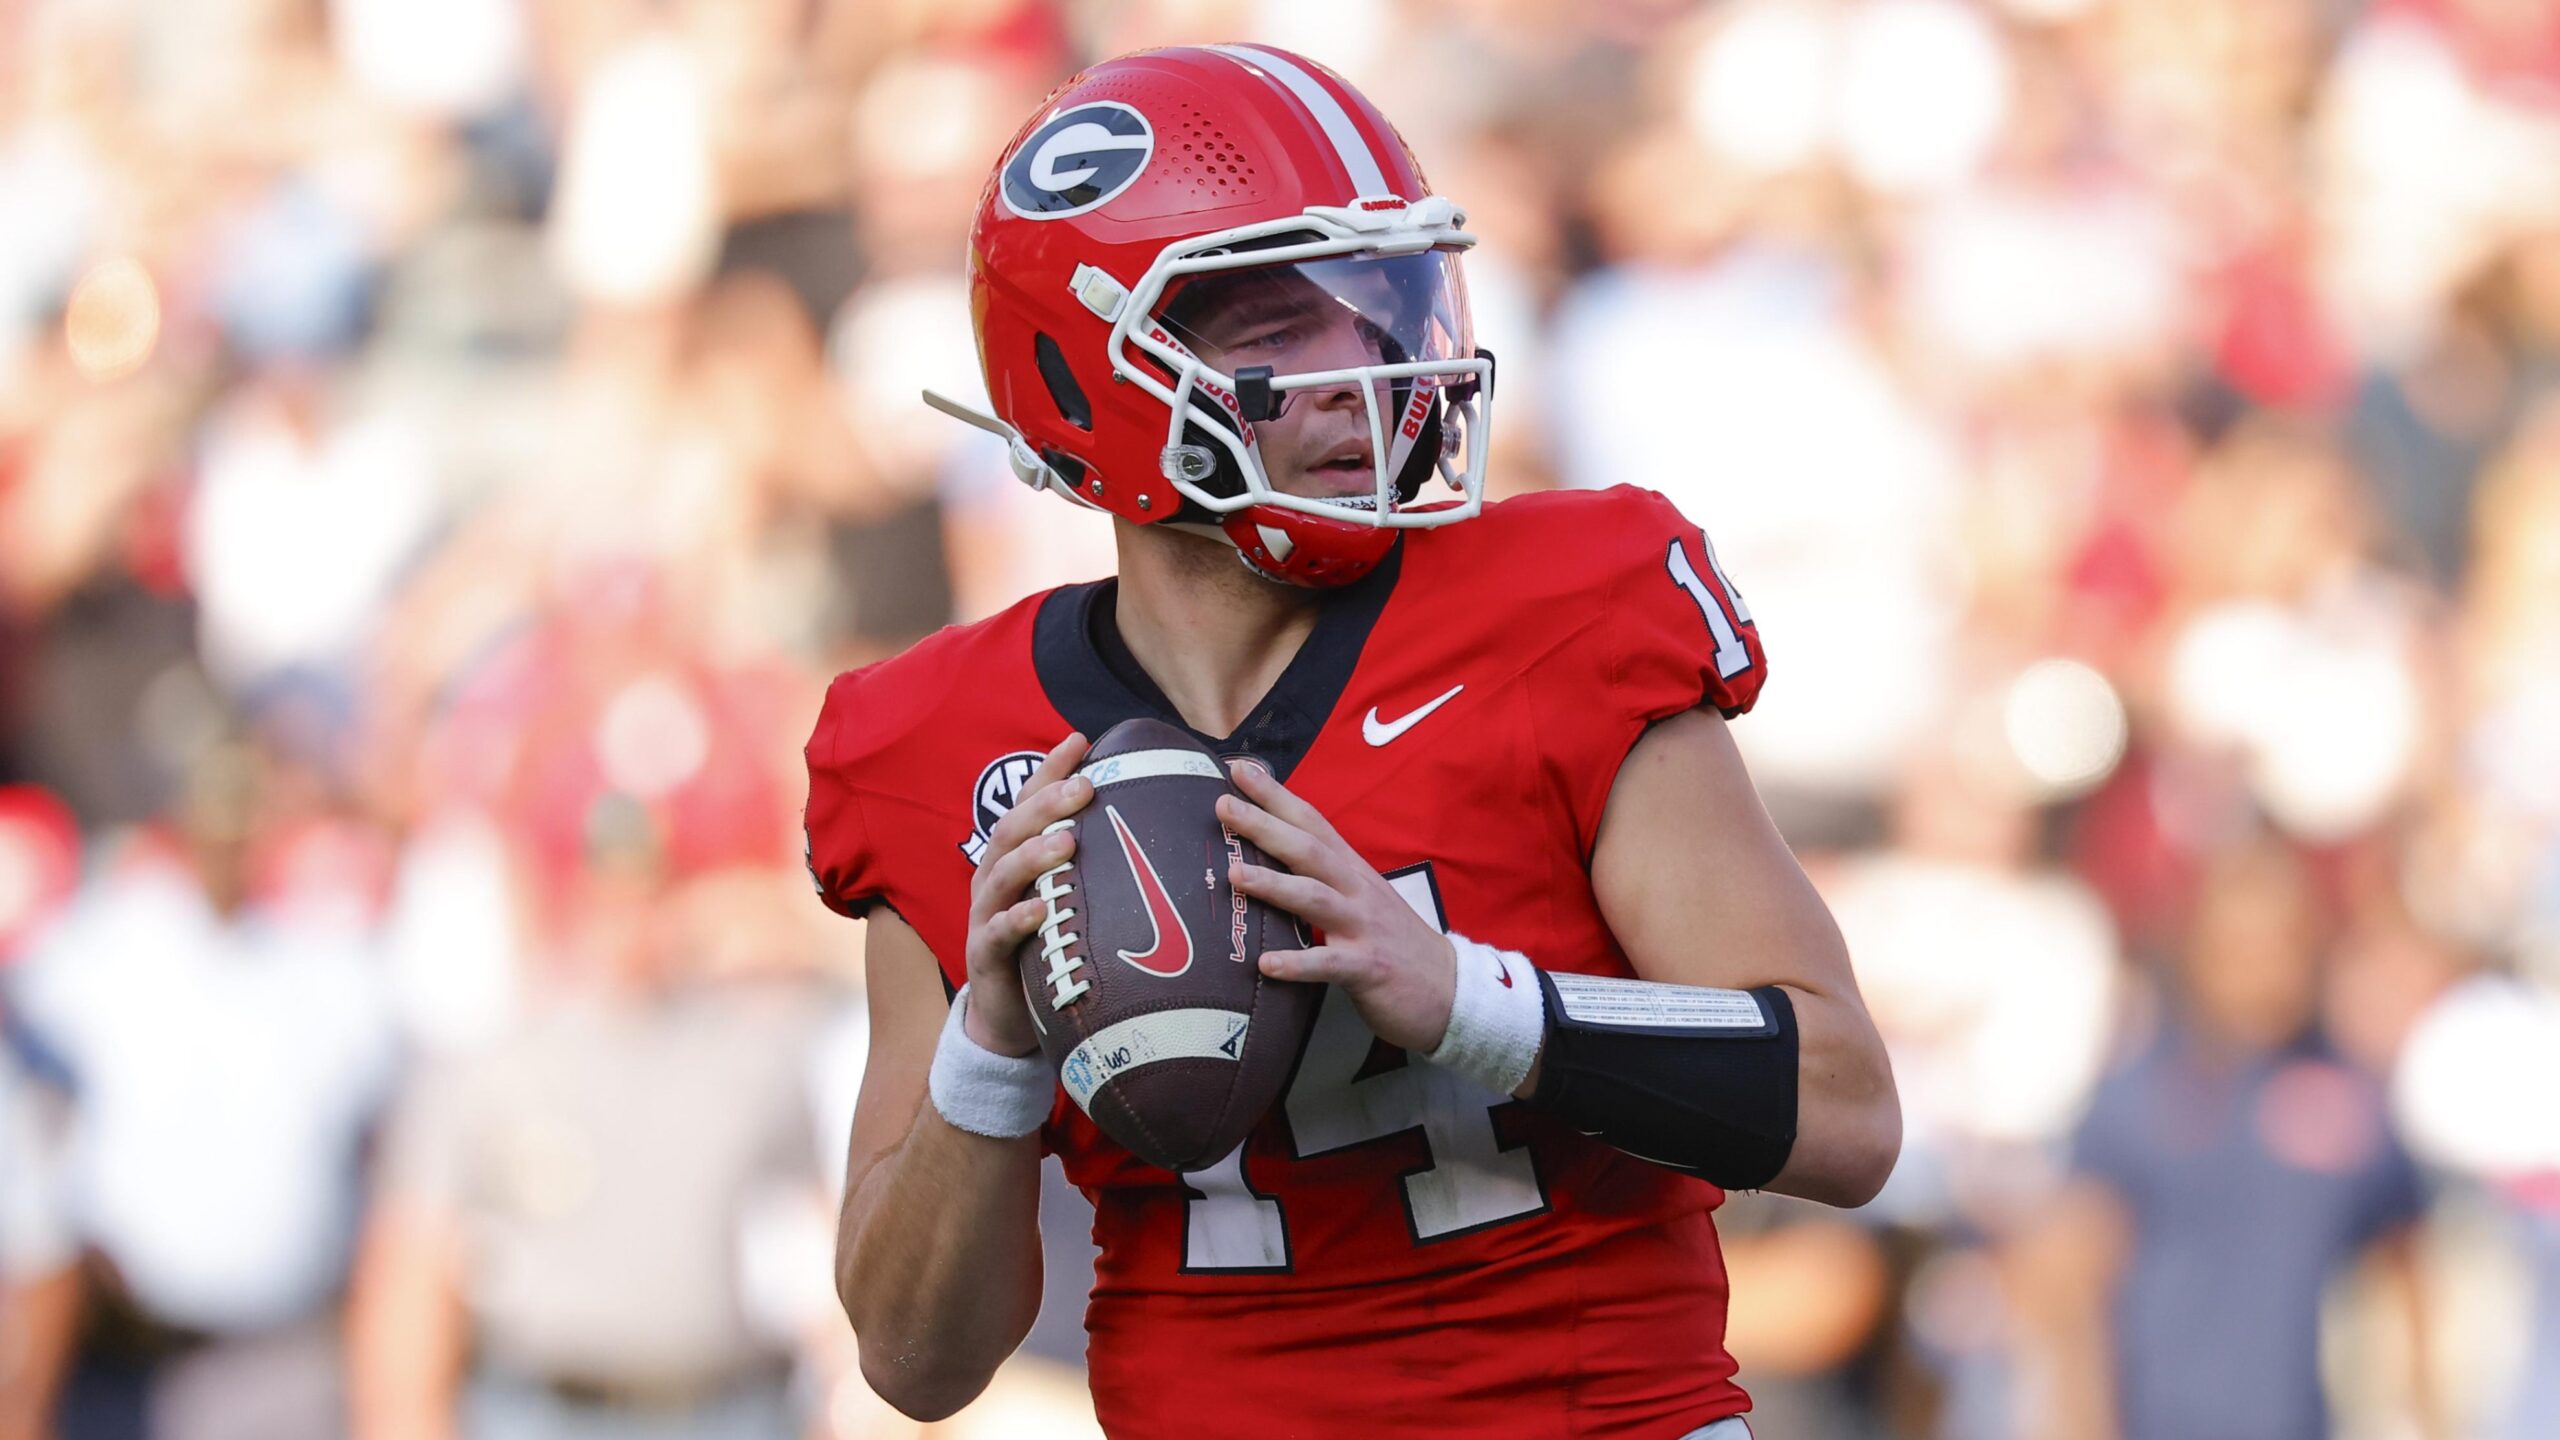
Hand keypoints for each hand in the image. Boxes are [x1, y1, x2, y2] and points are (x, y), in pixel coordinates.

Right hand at [961, 732, 1092, 1056]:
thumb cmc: (1044, 944)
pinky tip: (1038, 908)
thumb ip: (1089, 862)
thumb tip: (1145, 825)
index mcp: (1014, 856)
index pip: (1028, 802)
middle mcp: (995, 877)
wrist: (1006, 1014)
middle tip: (1085, 787)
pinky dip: (1017, 918)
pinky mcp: (986, 956)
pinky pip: (998, 933)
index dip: (1050, 769)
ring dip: (1033, 854)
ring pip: (1002, 874)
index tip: (1081, 739)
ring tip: (1066, 840)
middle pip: (1013, 829)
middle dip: (1046, 804)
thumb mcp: (1065, 897)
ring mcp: (986, 914)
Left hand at [1217, 761, 1457, 1055]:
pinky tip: (1266, 964)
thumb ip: (1324, 877)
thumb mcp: (1361, 898)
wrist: (1449, 989)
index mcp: (1351, 871)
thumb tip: (1272, 856)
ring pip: (1315, 898)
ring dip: (1274, 885)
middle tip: (1224, 806)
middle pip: (1308, 850)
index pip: (1311, 822)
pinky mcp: (1368, 968)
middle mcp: (1356, 891)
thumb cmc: (1393, 942)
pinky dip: (1298, 963)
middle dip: (1265, 826)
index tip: (1239, 769)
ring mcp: (1363, 928)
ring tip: (1235, 874)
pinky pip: (1329, 963)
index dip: (1276, 795)